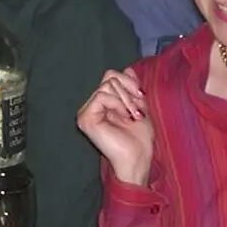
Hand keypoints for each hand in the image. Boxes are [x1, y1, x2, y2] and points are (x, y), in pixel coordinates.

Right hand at [78, 68, 153, 185]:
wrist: (138, 159)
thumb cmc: (139, 139)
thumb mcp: (139, 106)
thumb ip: (132, 89)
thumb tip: (128, 68)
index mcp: (102, 103)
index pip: (111, 76)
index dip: (128, 82)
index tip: (141, 97)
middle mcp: (91, 106)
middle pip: (109, 77)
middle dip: (128, 90)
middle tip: (137, 110)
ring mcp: (86, 112)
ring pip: (107, 85)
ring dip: (126, 100)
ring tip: (132, 116)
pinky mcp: (85, 118)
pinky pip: (101, 96)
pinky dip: (117, 104)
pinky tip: (124, 117)